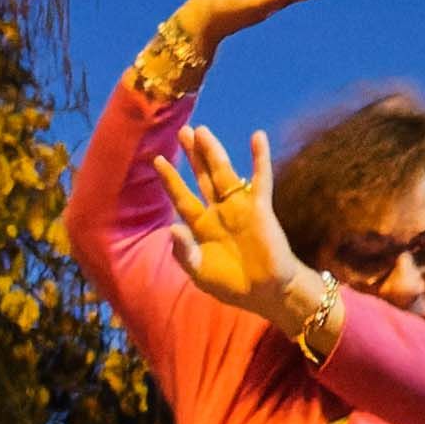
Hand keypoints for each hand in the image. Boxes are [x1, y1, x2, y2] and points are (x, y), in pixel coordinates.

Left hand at [157, 123, 318, 333]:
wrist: (266, 293)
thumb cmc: (231, 285)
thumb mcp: (199, 272)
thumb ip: (184, 252)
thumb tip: (171, 229)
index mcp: (201, 226)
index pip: (182, 197)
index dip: (170, 179)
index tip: (158, 159)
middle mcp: (219, 211)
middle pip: (203, 177)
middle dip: (193, 155)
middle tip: (184, 131)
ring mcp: (240, 207)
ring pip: (225, 173)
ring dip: (215, 152)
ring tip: (203, 131)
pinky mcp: (261, 208)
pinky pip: (260, 179)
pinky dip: (260, 158)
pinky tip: (258, 137)